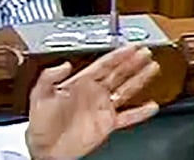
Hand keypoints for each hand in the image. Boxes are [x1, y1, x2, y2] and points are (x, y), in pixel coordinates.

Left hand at [26, 44, 160, 159]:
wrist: (45, 147)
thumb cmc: (40, 121)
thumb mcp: (40, 94)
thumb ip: (50, 76)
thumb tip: (65, 64)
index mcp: (79, 83)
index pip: (103, 65)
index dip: (118, 55)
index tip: (130, 46)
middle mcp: (93, 93)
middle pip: (118, 73)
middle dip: (132, 62)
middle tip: (146, 52)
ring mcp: (101, 108)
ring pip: (126, 90)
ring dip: (139, 79)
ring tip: (153, 67)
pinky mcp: (106, 125)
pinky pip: (128, 117)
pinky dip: (141, 113)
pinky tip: (151, 106)